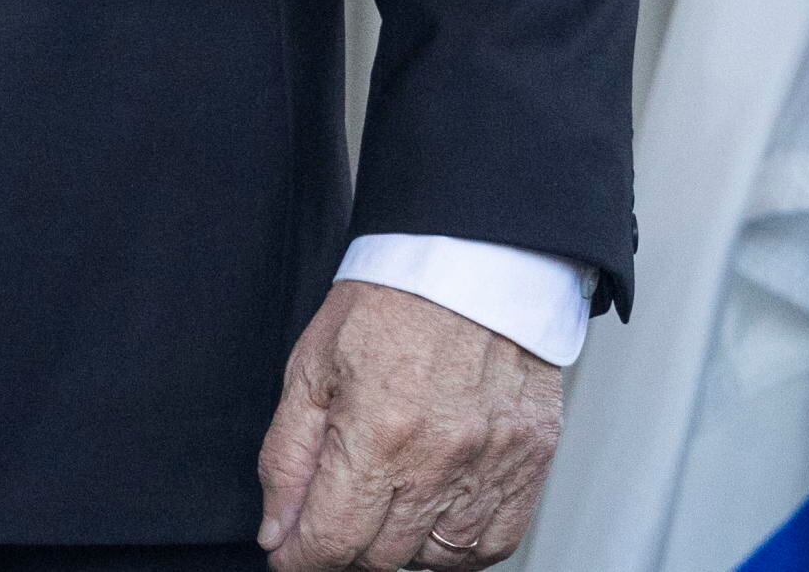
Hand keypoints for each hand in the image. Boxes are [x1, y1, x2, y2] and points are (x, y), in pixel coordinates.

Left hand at [257, 280, 563, 569]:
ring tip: (380, 513)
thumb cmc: (389, 304)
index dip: (301, 558)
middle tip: (329, 524)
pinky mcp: (531, 465)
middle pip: (383, 556)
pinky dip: (457, 548)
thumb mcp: (310, 368)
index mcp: (380, 433)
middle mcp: (443, 460)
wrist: (471, 265)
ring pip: (437, 559)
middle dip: (344, 551)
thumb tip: (277, 529)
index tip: (287, 555)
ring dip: (400, 551)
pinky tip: (431, 521)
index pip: (334, 537)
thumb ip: (288, 456)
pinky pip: (494, 543)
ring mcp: (494, 467)